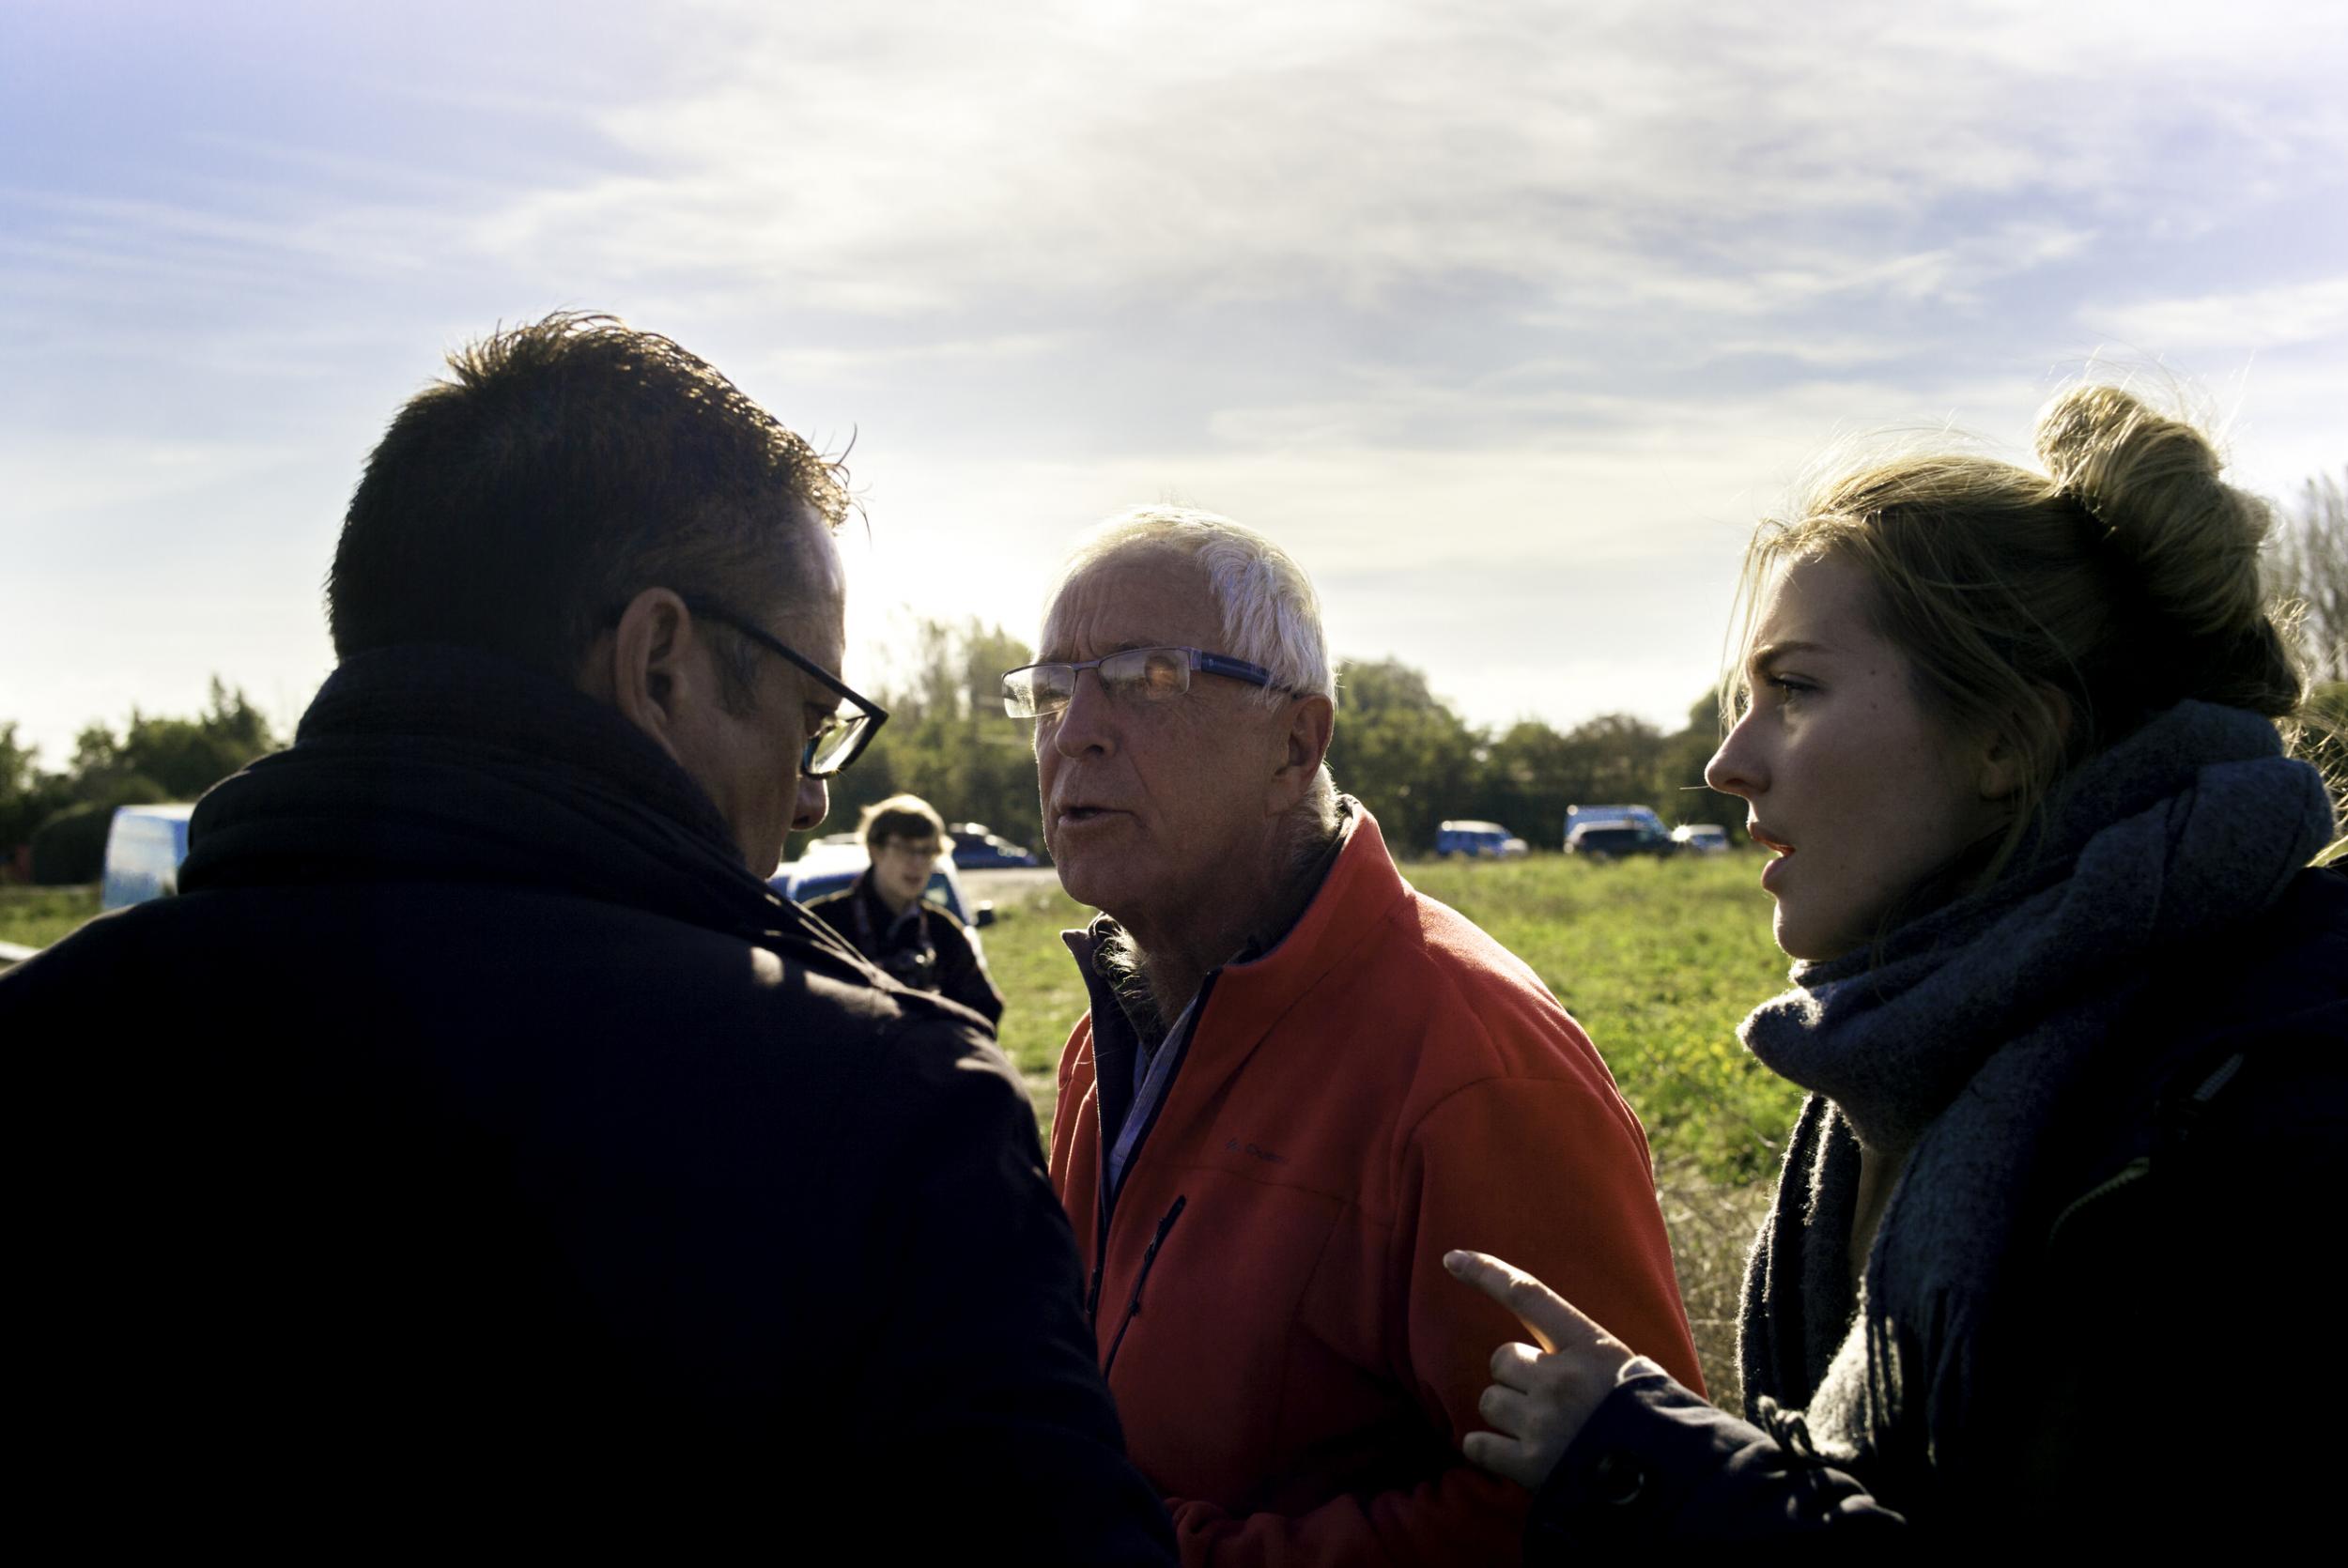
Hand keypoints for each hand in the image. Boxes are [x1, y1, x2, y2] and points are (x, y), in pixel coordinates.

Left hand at [1443, 1249, 1635, 1489]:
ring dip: (1506, 1415)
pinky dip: (1487, 1450)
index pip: (1528, 1295)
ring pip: (1490, 1401)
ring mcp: (1543, 1421)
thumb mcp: (1631, 1373)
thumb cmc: (1655, 1425)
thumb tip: (1548, 1355)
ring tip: (1542, 1434)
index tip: (1452, 1259)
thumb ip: (1587, 1358)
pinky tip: (1511, 1457)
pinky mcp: (1529, 1465)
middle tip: (1547, 1401)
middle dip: (1515, 1377)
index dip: (1486, 1273)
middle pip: (1501, 1359)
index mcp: (1591, 1347)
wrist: (1673, 1484)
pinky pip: (1478, 1445)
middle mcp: (1561, 1378)